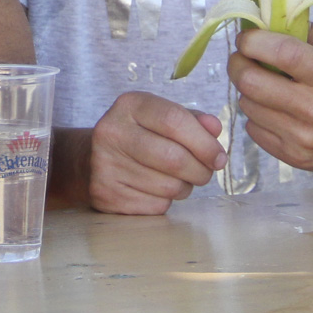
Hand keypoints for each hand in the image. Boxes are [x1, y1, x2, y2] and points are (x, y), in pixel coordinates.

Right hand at [88, 92, 226, 213]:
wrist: (92, 159)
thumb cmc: (139, 136)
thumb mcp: (161, 117)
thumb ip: (191, 120)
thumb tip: (214, 129)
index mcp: (129, 105)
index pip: (174, 120)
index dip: (204, 142)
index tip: (219, 157)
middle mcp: (112, 132)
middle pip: (173, 158)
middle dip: (200, 170)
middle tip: (206, 172)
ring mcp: (105, 165)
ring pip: (168, 186)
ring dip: (184, 187)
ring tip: (177, 178)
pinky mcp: (106, 195)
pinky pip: (156, 206)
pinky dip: (166, 201)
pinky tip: (156, 189)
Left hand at [229, 24, 312, 177]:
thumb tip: (277, 21)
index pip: (282, 53)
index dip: (254, 40)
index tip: (247, 35)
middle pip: (252, 82)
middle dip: (238, 63)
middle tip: (243, 55)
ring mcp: (304, 139)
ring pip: (248, 105)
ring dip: (249, 89)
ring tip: (266, 82)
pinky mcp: (296, 158)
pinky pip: (254, 130)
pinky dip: (258, 114)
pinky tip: (276, 107)